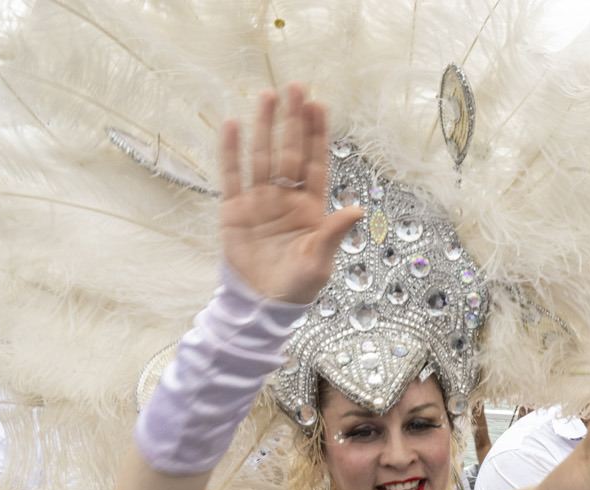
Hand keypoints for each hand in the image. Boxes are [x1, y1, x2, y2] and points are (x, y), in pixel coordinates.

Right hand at [218, 84, 363, 302]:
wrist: (262, 302)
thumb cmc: (298, 284)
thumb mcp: (320, 261)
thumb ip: (334, 233)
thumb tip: (358, 209)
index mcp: (311, 207)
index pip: (314, 163)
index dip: (316, 135)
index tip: (318, 105)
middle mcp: (286, 198)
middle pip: (289, 151)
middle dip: (292, 120)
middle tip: (295, 87)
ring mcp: (259, 201)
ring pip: (262, 156)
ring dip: (264, 127)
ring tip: (266, 96)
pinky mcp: (234, 210)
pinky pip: (232, 176)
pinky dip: (231, 152)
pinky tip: (232, 126)